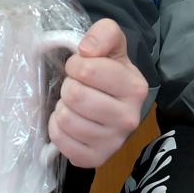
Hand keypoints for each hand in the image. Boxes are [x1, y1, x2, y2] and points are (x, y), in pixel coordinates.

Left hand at [48, 19, 148, 167]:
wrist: (115, 104)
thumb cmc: (109, 72)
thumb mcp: (112, 44)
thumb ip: (104, 33)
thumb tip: (87, 50)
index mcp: (135, 88)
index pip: (87, 69)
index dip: (76, 64)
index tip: (81, 67)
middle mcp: (129, 119)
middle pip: (75, 96)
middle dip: (68, 86)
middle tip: (77, 87)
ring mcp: (113, 143)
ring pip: (66, 119)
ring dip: (62, 107)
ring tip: (75, 104)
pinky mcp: (95, 159)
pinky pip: (60, 140)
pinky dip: (57, 128)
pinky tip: (71, 122)